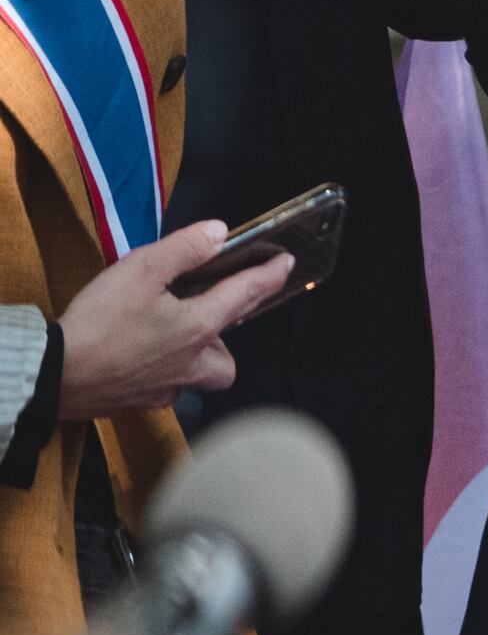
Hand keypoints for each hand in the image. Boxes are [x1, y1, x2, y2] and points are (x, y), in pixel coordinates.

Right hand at [55, 219, 295, 415]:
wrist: (56, 373)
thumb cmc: (99, 321)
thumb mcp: (140, 270)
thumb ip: (184, 250)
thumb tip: (219, 232)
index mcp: (198, 327)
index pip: (245, 295)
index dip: (269, 275)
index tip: (285, 263)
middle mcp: (193, 362)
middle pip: (229, 351)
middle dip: (229, 332)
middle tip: (213, 307)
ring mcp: (169, 387)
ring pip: (203, 375)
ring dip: (201, 356)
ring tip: (178, 334)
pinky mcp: (142, 401)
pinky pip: (170, 388)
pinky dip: (166, 372)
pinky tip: (146, 358)